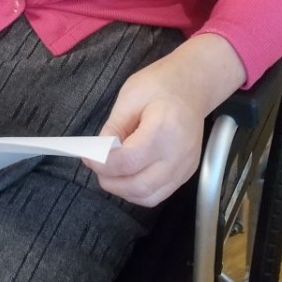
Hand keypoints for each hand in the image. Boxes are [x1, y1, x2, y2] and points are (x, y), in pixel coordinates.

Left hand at [83, 35, 245, 207]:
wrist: (194, 86)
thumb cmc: (162, 84)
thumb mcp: (130, 96)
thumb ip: (113, 128)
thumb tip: (97, 154)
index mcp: (164, 129)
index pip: (129, 160)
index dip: (103, 163)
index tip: (88, 156)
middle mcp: (179, 154)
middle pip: (139, 185)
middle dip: (111, 181)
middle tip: (96, 166)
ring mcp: (186, 166)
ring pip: (149, 196)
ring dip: (123, 190)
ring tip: (110, 172)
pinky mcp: (187, 173)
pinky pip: (159, 193)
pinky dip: (138, 191)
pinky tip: (127, 175)